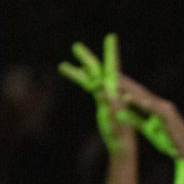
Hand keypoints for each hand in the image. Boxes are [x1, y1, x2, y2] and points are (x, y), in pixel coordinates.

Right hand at [59, 34, 134, 155]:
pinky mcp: (102, 102)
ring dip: (77, 71)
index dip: (111, 52)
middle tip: (76, 46)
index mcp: (115, 92)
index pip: (113, 68)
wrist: (122, 145)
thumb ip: (110, 105)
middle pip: (98, 69)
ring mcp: (106, 95)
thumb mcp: (115, 120)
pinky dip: (81, 78)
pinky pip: (90, 87)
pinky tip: (75, 70)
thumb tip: (104, 92)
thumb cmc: (121, 136)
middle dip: (87, 58)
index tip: (111, 37)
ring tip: (62, 65)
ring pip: (90, 78)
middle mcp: (110, 90)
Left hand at [115, 74, 183, 166]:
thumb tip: (119, 112)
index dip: (124, 86)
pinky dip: (142, 102)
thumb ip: (134, 119)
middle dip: (125, 82)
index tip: (110, 79)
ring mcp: (164, 108)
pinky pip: (152, 107)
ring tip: (116, 82)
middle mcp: (159, 104)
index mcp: (153, 107)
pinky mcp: (168, 115)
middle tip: (109, 73)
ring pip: (144, 96)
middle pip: (139, 91)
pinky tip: (131, 98)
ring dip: (130, 89)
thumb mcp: (148, 129)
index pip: (137, 94)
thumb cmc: (169, 140)